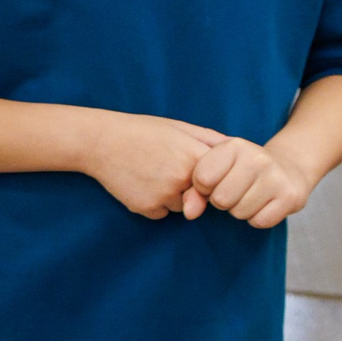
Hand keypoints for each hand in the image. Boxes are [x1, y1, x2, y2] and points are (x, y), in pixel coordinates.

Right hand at [80, 112, 226, 219]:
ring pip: (182, 206)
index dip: (213, 178)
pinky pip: (161, 213)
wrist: (101, 141)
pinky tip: (141, 184)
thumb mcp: (180, 127)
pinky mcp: (146, 207)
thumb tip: (240, 151)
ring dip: (173, 196)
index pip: (221, 180)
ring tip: (153, 173)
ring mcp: (163, 195)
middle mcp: (182, 178)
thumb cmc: (143, 131)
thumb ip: (212, 140)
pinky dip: (154, 203)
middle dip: (192, 187)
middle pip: (203, 196)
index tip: (201, 171)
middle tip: (169, 167)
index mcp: (195, 155)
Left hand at [188, 136, 314, 227]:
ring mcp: (276, 177)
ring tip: (250, 195)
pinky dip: (258, 218)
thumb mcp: (219, 166)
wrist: (289, 168)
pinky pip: (259, 221)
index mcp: (234, 146)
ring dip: (240, 210)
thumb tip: (190, 213)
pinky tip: (264, 204)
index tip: (215, 181)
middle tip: (234, 191)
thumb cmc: (243, 169)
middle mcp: (257, 158)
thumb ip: (196, 186)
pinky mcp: (291, 197)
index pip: (202, 179)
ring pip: (240, 212)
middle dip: (222, 201)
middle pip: (221, 199)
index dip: (204, 187)